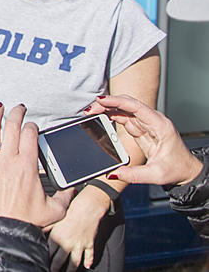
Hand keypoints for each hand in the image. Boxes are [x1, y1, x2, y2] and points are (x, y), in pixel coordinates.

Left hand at [0, 103, 72, 227]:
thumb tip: (74, 187)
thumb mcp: (55, 209)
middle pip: (11, 127)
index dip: (32, 126)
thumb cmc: (28, 220)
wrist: (5, 230)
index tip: (32, 127)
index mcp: (27, 166)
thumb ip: (66, 195)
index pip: (29, 134)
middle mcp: (8, 160)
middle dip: (17, 113)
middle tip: (19, 108)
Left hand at [45, 191, 107, 269]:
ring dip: (70, 269)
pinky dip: (89, 261)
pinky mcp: (89, 244)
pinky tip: (87, 266)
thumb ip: (45, 228)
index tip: (42, 264)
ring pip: (74, 262)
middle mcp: (67, 243)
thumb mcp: (54, 219)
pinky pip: (89, 255)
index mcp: (57, 237)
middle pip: (60, 261)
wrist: (87, 207)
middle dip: (55, 268)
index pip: (49, 253)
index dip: (45, 260)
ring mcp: (79, 245)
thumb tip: (35, 232)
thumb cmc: (69, 211)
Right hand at [85, 94, 202, 186]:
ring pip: (124, 109)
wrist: (186, 171)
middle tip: (90, 109)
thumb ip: (134, 175)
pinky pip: (124, 117)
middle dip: (108, 103)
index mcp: (161, 126)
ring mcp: (146, 123)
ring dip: (107, 108)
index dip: (118, 102)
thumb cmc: (177, 170)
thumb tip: (113, 173)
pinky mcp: (141, 128)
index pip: (137, 107)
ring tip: (91, 112)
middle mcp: (154, 121)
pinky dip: (111, 115)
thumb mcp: (156, 175)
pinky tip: (101, 116)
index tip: (102, 101)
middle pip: (128, 105)